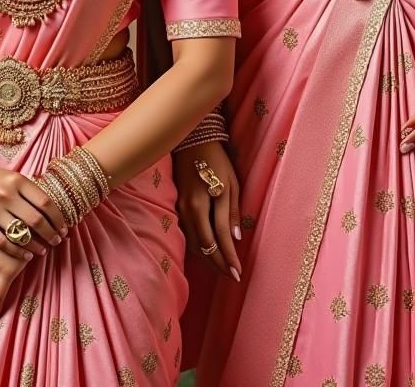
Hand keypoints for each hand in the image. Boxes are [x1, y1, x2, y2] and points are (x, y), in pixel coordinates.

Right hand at [0, 164, 67, 260]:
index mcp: (18, 181)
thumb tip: (54, 209)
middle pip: (36, 220)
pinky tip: (27, 255)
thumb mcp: (13, 178)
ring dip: (36, 245)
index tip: (64, 227)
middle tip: (58, 241)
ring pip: (21, 234)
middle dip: (51, 233)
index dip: (58, 218)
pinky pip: (3, 242)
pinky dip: (17, 251)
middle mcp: (6, 195)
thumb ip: (31, 192)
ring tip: (44, 250)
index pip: (46, 202)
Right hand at [173, 143, 242, 281]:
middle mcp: (189, 209)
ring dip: (207, 257)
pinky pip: (186, 232)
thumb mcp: (231, 183)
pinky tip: (205, 250)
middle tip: (231, 276)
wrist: (192, 139)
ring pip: (192, 241)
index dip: (228, 258)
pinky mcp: (176, 205)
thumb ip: (232, 211)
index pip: (219, 238)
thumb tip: (235, 238)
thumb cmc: (217, 159)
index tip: (238, 274)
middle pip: (203, 245)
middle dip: (217, 263)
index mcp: (205, 202)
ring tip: (220, 268)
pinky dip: (197, 245)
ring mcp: (180, 207)